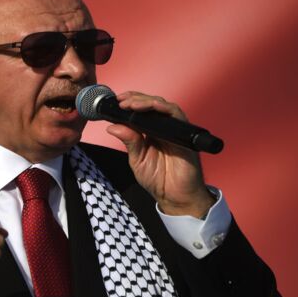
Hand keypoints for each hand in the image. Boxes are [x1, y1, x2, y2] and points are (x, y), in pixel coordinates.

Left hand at [104, 91, 214, 217]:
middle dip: (136, 99)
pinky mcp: (185, 136)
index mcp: (151, 132)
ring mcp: (175, 131)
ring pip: (164, 106)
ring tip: (132, 104)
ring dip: (147, 102)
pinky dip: (166, 109)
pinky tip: (154, 107)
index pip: (142, 110)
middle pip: (152, 104)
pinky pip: (178, 117)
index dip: (130, 101)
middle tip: (122, 101)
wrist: (175, 197)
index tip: (116, 100)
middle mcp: (164, 129)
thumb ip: (129, 141)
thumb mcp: (137, 160)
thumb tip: (112, 127)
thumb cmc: (158, 179)